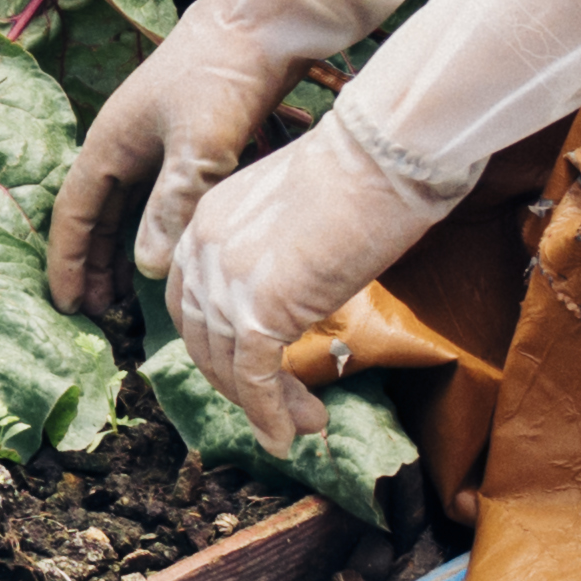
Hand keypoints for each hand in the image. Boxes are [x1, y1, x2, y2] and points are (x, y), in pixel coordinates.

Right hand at [44, 0, 505, 315]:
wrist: (260, 20)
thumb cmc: (223, 76)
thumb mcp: (200, 146)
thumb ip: (172, 205)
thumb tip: (146, 268)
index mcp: (110, 143)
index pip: (75, 213)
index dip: (69, 260)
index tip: (67, 306)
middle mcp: (123, 142)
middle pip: (97, 215)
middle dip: (92, 263)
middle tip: (96, 315)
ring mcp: (153, 139)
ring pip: (128, 207)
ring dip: (123, 249)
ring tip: (127, 296)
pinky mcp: (185, 137)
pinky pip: (157, 196)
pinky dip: (155, 227)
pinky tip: (173, 251)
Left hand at [161, 0, 580, 438]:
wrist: (388, 148)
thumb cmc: (368, 169)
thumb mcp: (304, 215)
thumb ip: (283, 254)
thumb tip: (302, 290)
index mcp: (207, 217)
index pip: (192, 299)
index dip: (219, 344)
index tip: (256, 371)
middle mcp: (202, 246)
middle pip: (202, 338)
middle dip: (240, 383)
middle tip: (285, 410)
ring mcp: (225, 277)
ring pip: (228, 365)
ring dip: (264, 405)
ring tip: (305, 423)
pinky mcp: (258, 307)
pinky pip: (254, 378)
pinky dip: (270, 413)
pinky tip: (293, 431)